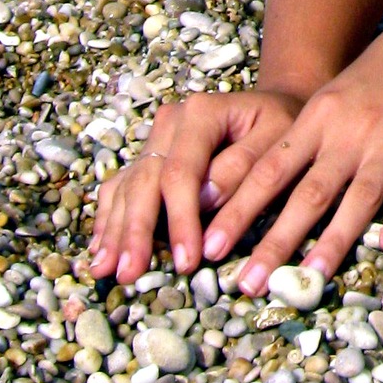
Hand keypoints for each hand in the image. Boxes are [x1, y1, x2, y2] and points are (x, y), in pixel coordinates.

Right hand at [89, 88, 305, 286]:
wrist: (274, 107)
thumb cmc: (282, 127)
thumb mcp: (278, 140)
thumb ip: (243, 168)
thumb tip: (204, 202)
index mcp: (201, 113)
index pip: (181, 172)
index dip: (180, 220)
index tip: (187, 261)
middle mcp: (170, 121)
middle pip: (145, 181)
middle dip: (136, 231)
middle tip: (129, 275)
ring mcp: (155, 139)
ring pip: (128, 186)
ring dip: (115, 230)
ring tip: (103, 270)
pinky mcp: (150, 156)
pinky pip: (122, 187)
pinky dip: (110, 218)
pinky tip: (100, 249)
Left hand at [200, 4, 382, 293]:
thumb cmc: (375, 83)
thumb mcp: (330, 101)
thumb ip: (297, 144)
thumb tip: (241, 190)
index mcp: (318, 119)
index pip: (270, 170)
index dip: (238, 210)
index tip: (210, 247)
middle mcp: (350, 131)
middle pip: (308, 192)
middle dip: (274, 242)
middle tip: (246, 285)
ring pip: (358, 197)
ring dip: (333, 241)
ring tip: (308, 278)